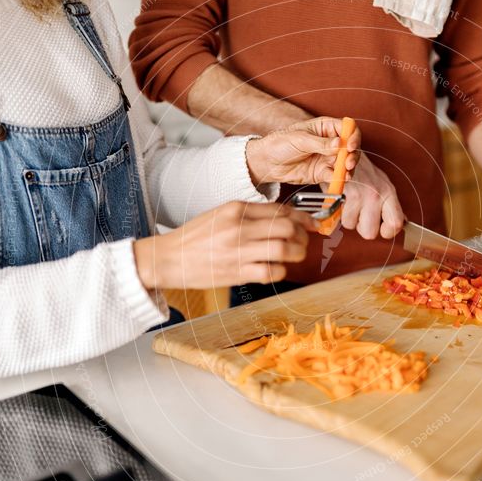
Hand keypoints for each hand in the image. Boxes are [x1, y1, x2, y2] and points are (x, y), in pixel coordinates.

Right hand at [133, 202, 314, 289]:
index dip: (303, 217)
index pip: (280, 210)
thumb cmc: (196, 237)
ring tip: (295, 255)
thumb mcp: (222, 215)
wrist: (169, 258)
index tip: (312, 224)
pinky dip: (281, 270)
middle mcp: (240, 227)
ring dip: (297, 253)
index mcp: (237, 208)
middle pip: (288, 228)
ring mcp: (238, 250)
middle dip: (303, 236)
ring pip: (284, 249)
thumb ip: (250, 215)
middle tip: (304, 241)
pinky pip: (271, 271)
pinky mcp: (236, 272)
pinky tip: (277, 269)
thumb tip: (283, 220)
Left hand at [245, 117, 360, 185]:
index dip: (352, 136)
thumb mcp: (300, 139)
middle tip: (348, 163)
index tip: (350, 145)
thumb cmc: (280, 143)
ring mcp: (327, 158)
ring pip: (345, 163)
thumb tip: (339, 143)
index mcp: (325, 128)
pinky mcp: (323, 173)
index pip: (347, 128)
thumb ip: (320, 143)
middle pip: (351, 147)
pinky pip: (335, 176)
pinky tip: (338, 181)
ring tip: (345, 173)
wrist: (267, 162)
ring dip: (348, 169)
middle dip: (353, 156)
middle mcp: (330, 142)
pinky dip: (338, 179)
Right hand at [332, 153, 404, 239]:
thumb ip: (390, 205)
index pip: (396, 224)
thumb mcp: (383, 185)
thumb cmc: (364, 172)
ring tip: (350, 203)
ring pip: (351, 225)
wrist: (345, 152)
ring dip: (349, 217)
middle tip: (361, 214)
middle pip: (370, 233)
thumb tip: (401, 223)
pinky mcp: (342, 194)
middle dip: (362, 227)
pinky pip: (339, 216)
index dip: (387, 232)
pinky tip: (343, 199)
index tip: (381, 229)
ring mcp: (359, 195)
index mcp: (389, 193)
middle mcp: (376, 195)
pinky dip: (338, 211)